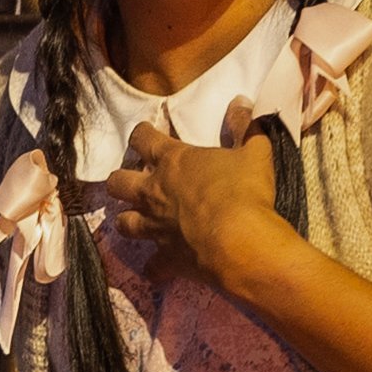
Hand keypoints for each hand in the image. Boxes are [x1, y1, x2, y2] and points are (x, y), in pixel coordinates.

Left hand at [90, 107, 281, 280]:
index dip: (141, 134)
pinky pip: (152, 267)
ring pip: (124, 223)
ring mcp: (156, 227)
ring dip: (127, 220)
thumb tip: (241, 101)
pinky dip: (155, 268)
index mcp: (173, 161)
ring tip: (134, 220)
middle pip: (118, 182)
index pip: (143, 139)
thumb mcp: (253, 152)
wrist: (240, 241)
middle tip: (130, 181)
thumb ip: (245, 126)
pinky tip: (159, 269)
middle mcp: (155, 192)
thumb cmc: (245, 191)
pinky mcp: (165, 257)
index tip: (143, 134)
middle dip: (120, 180)